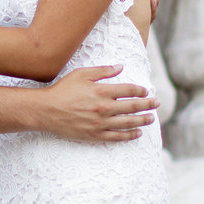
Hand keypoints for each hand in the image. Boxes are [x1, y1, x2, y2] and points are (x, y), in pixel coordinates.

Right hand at [34, 66, 156, 142]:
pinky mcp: (95, 135)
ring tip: (151, 119)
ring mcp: (100, 123)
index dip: (140, 90)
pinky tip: (137, 133)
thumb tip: (120, 67)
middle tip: (156, 103)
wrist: (46, 110)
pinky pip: (116, 137)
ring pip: (128, 123)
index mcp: (101, 91)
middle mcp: (104, 108)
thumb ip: (103, 71)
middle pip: (132, 106)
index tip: (145, 91)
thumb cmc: (63, 90)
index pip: (128, 90)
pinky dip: (129, 135)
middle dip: (147, 105)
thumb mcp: (82, 74)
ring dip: (142, 120)